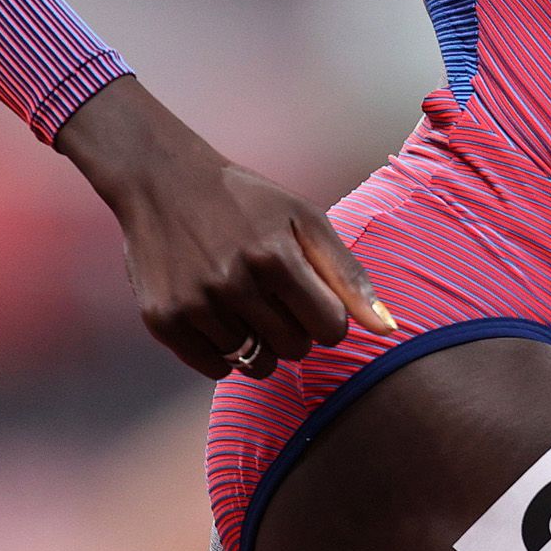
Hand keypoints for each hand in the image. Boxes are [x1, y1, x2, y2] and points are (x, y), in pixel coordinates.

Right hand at [54, 75, 395, 379]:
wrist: (164, 181)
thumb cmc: (249, 201)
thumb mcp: (305, 220)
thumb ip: (349, 276)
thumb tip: (387, 330)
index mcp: (276, 256)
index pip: (331, 329)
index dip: (327, 317)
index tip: (309, 296)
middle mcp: (233, 282)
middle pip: (294, 350)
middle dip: (294, 330)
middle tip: (273, 295)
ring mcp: (194, 304)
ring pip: (254, 364)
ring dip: (257, 340)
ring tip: (243, 301)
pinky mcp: (163, 321)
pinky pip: (215, 368)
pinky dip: (223, 352)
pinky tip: (217, 315)